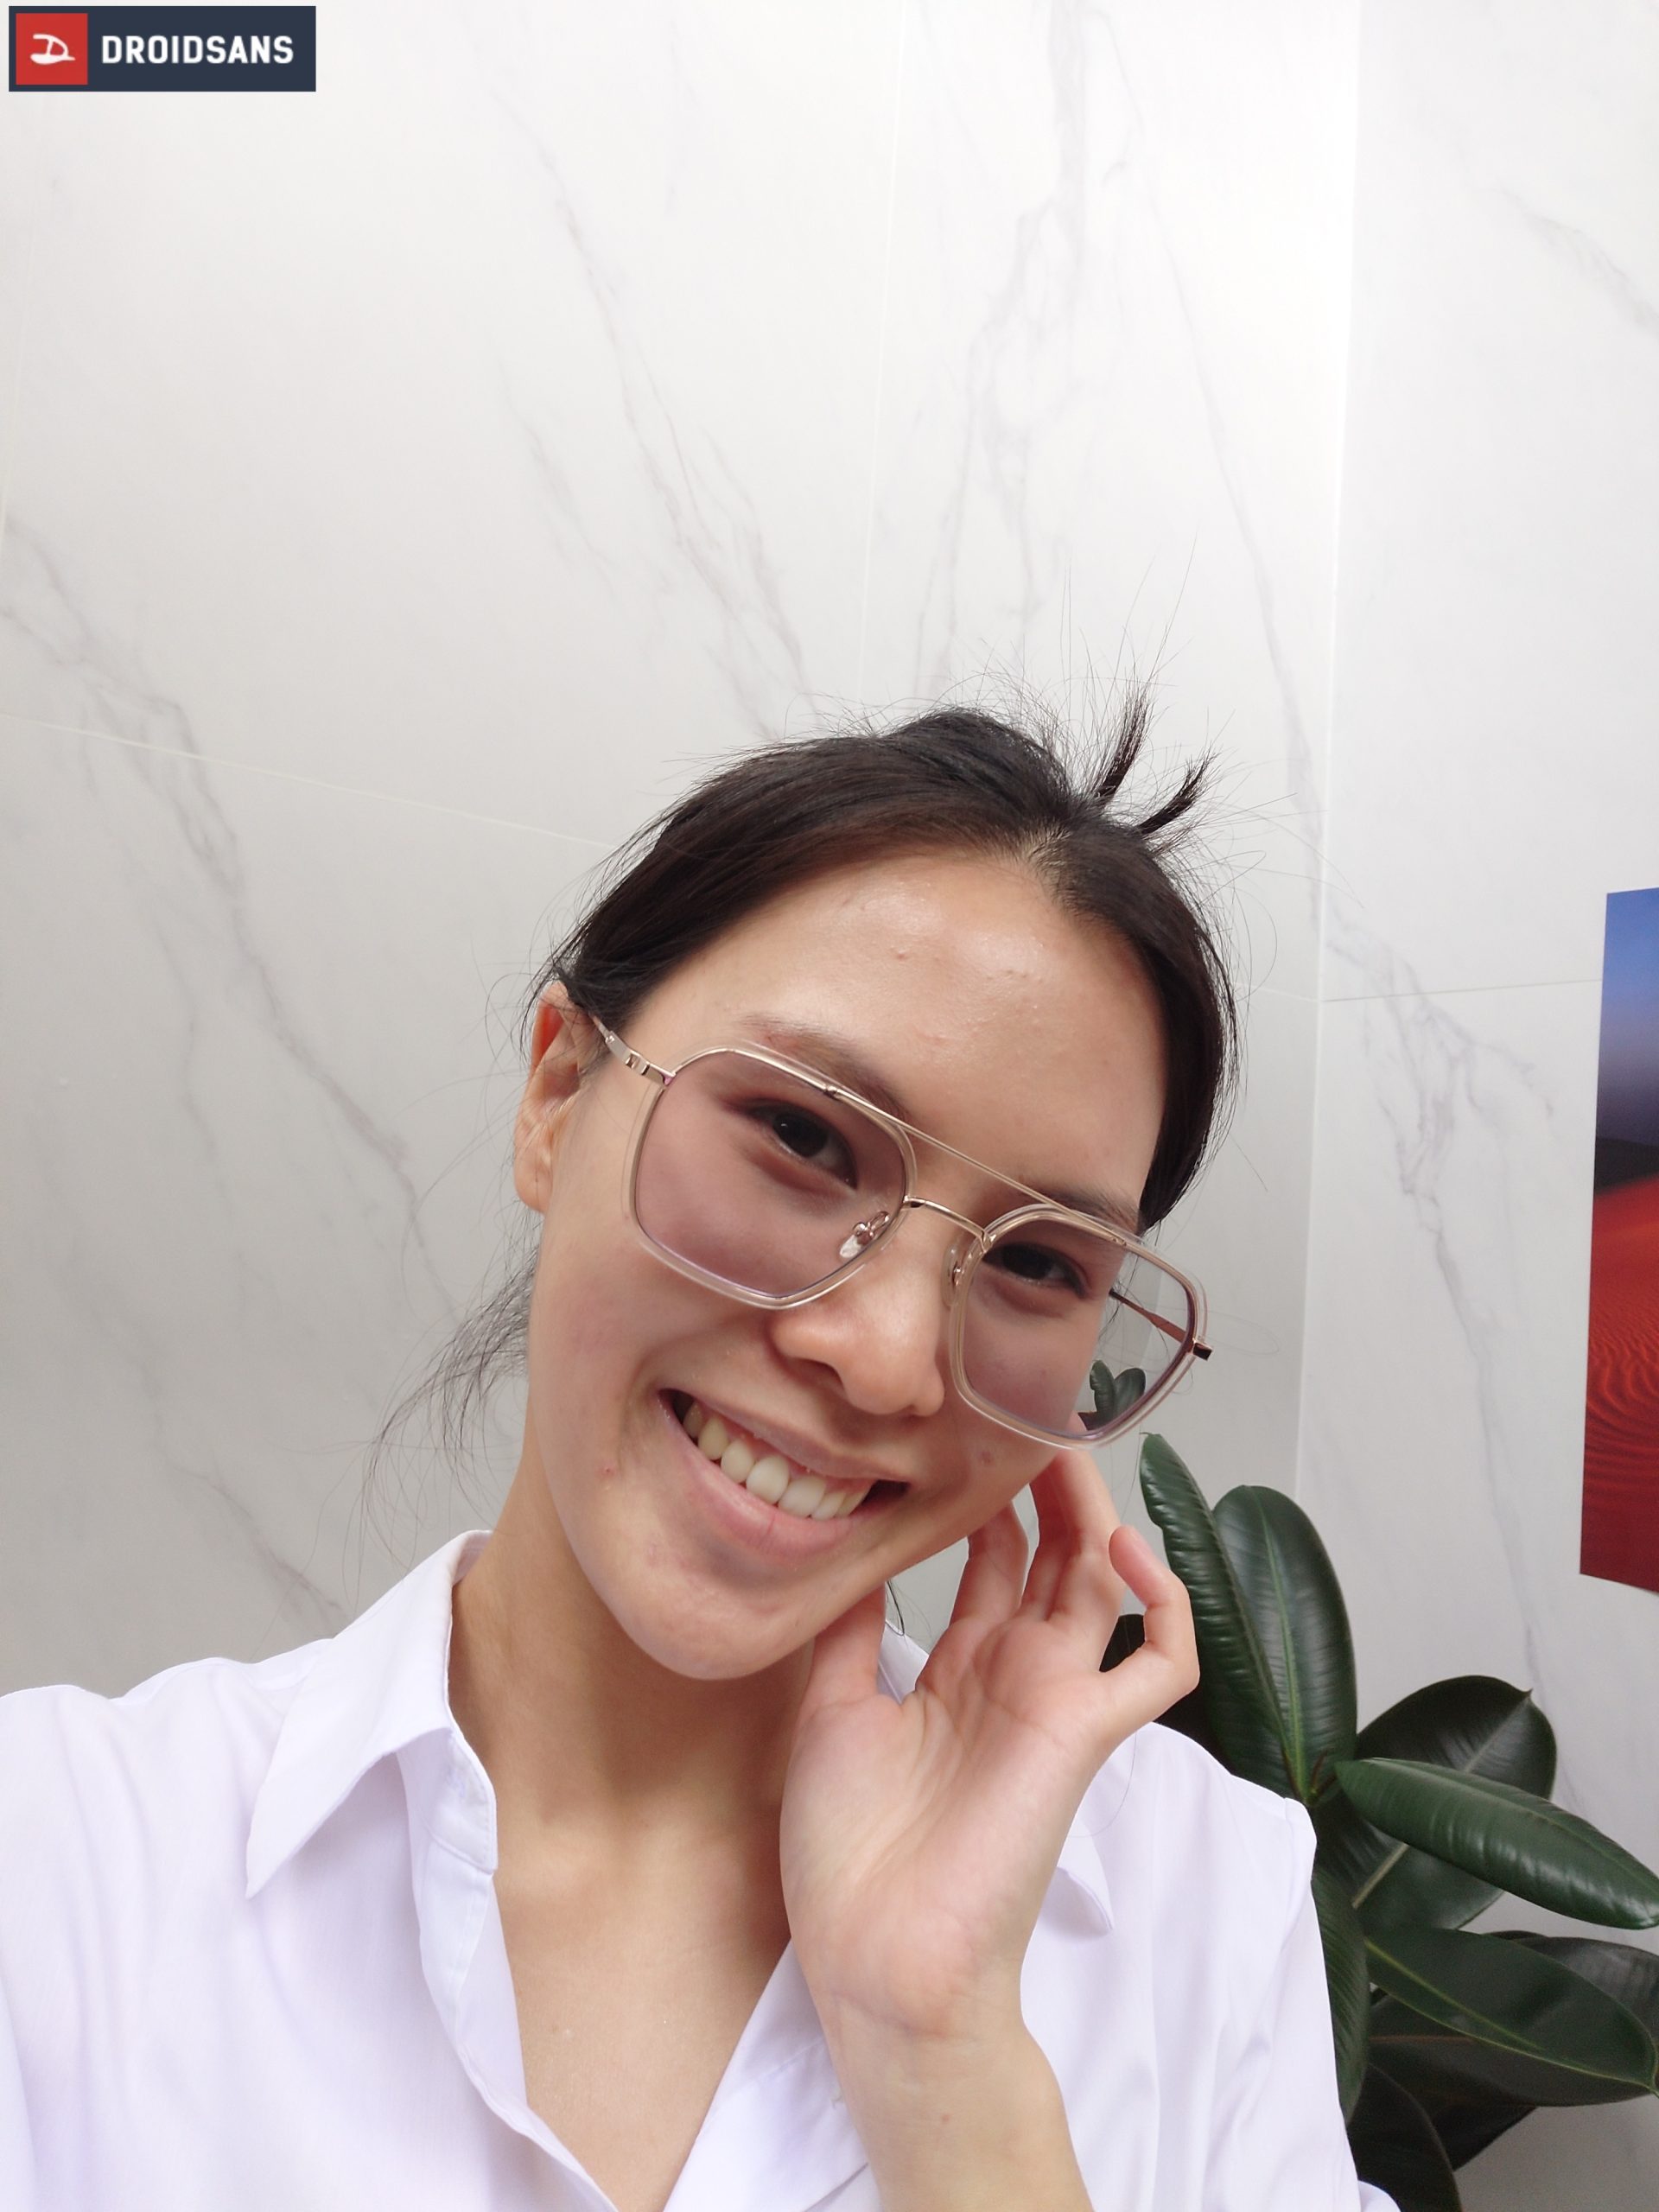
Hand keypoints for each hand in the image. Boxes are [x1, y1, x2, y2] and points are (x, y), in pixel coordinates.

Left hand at [777, 1445, 1199, 2049]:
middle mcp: (1015, 1674)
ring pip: (1105, 1586)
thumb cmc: (847, 1855)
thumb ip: (848, 1633)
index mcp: (959, 1670)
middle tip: (1036, 1407)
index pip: (993, 1560)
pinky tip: (1126, 1551)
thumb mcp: (828, 1712)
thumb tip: (842, 1552)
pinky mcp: (1084, 1735)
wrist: (874, 1959)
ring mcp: (1056, 1701)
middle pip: (1055, 1555)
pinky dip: (1165, 1605)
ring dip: (1099, 1514)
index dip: (993, 1498)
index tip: (978, 1430)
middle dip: (1053, 1484)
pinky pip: (1162, 1666)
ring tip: (1070, 1446)